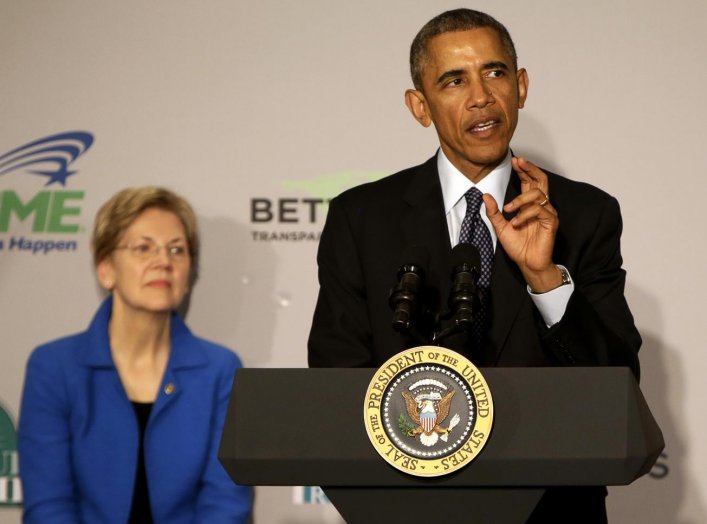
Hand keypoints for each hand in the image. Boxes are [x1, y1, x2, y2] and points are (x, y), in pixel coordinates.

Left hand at [484, 157, 561, 292]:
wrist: (527, 263)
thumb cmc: (518, 246)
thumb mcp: (500, 227)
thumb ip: (493, 212)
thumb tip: (485, 196)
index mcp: (529, 205)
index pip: (530, 182)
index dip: (524, 170)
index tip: (515, 160)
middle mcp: (541, 206)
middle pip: (540, 180)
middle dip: (530, 169)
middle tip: (519, 162)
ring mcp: (547, 213)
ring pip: (537, 195)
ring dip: (520, 200)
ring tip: (508, 211)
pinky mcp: (551, 222)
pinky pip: (540, 210)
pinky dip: (525, 214)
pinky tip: (516, 222)